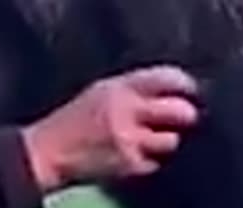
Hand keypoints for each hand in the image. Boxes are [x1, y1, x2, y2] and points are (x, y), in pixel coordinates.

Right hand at [20, 65, 201, 192]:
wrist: (49, 150)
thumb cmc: (76, 119)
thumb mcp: (102, 91)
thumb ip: (135, 88)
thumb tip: (175, 90)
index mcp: (120, 86)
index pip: (167, 78)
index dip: (185, 84)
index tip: (192, 91)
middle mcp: (127, 109)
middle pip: (180, 110)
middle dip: (187, 114)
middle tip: (186, 117)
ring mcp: (130, 139)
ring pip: (171, 140)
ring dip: (166, 141)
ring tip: (148, 139)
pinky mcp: (129, 164)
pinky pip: (155, 162)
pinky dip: (148, 160)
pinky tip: (133, 154)